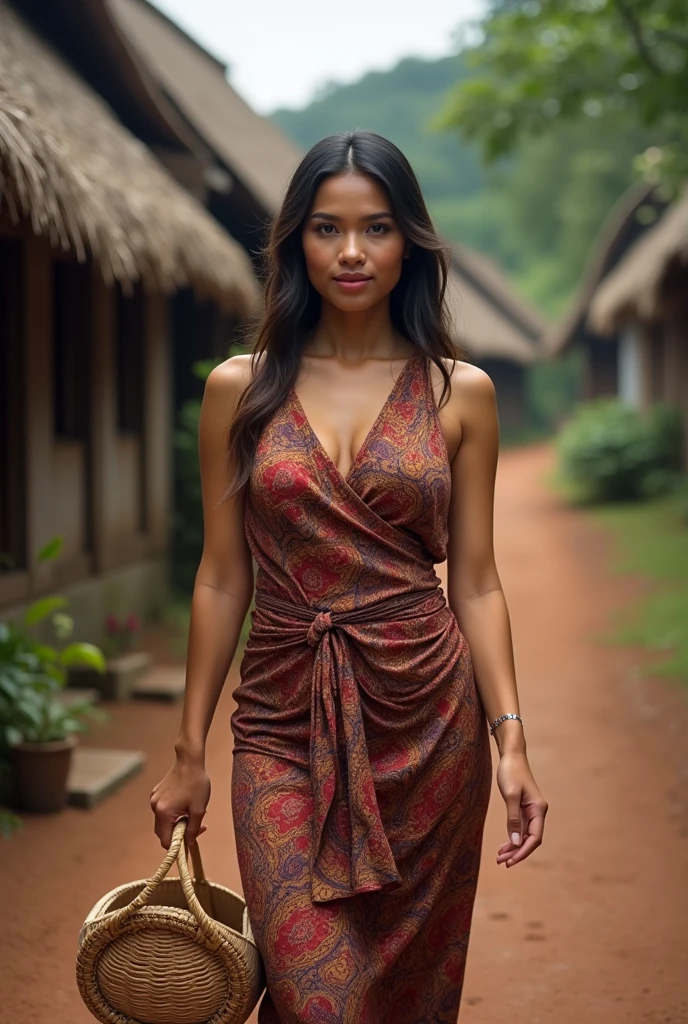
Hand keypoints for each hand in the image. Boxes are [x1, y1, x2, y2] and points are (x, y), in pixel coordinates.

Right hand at [150, 756, 210, 848]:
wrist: (190, 760)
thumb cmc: (196, 783)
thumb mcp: (199, 809)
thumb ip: (193, 829)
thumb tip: (189, 843)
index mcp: (164, 813)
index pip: (166, 841)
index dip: (178, 845)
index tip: (191, 840)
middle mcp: (155, 807)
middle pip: (163, 832)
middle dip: (178, 834)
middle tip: (195, 827)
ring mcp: (154, 799)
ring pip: (163, 821)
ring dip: (176, 823)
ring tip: (191, 813)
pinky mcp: (156, 793)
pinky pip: (162, 810)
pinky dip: (172, 813)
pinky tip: (185, 805)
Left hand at [495, 752, 546, 867]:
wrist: (511, 755)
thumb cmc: (511, 772)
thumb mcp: (510, 795)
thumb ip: (513, 818)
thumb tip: (516, 842)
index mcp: (538, 809)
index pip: (535, 838)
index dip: (523, 852)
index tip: (510, 861)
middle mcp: (538, 812)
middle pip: (530, 839)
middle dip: (517, 852)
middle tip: (501, 862)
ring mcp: (531, 811)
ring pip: (525, 835)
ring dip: (514, 847)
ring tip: (500, 857)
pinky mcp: (523, 808)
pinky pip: (520, 828)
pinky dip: (513, 837)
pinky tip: (505, 846)